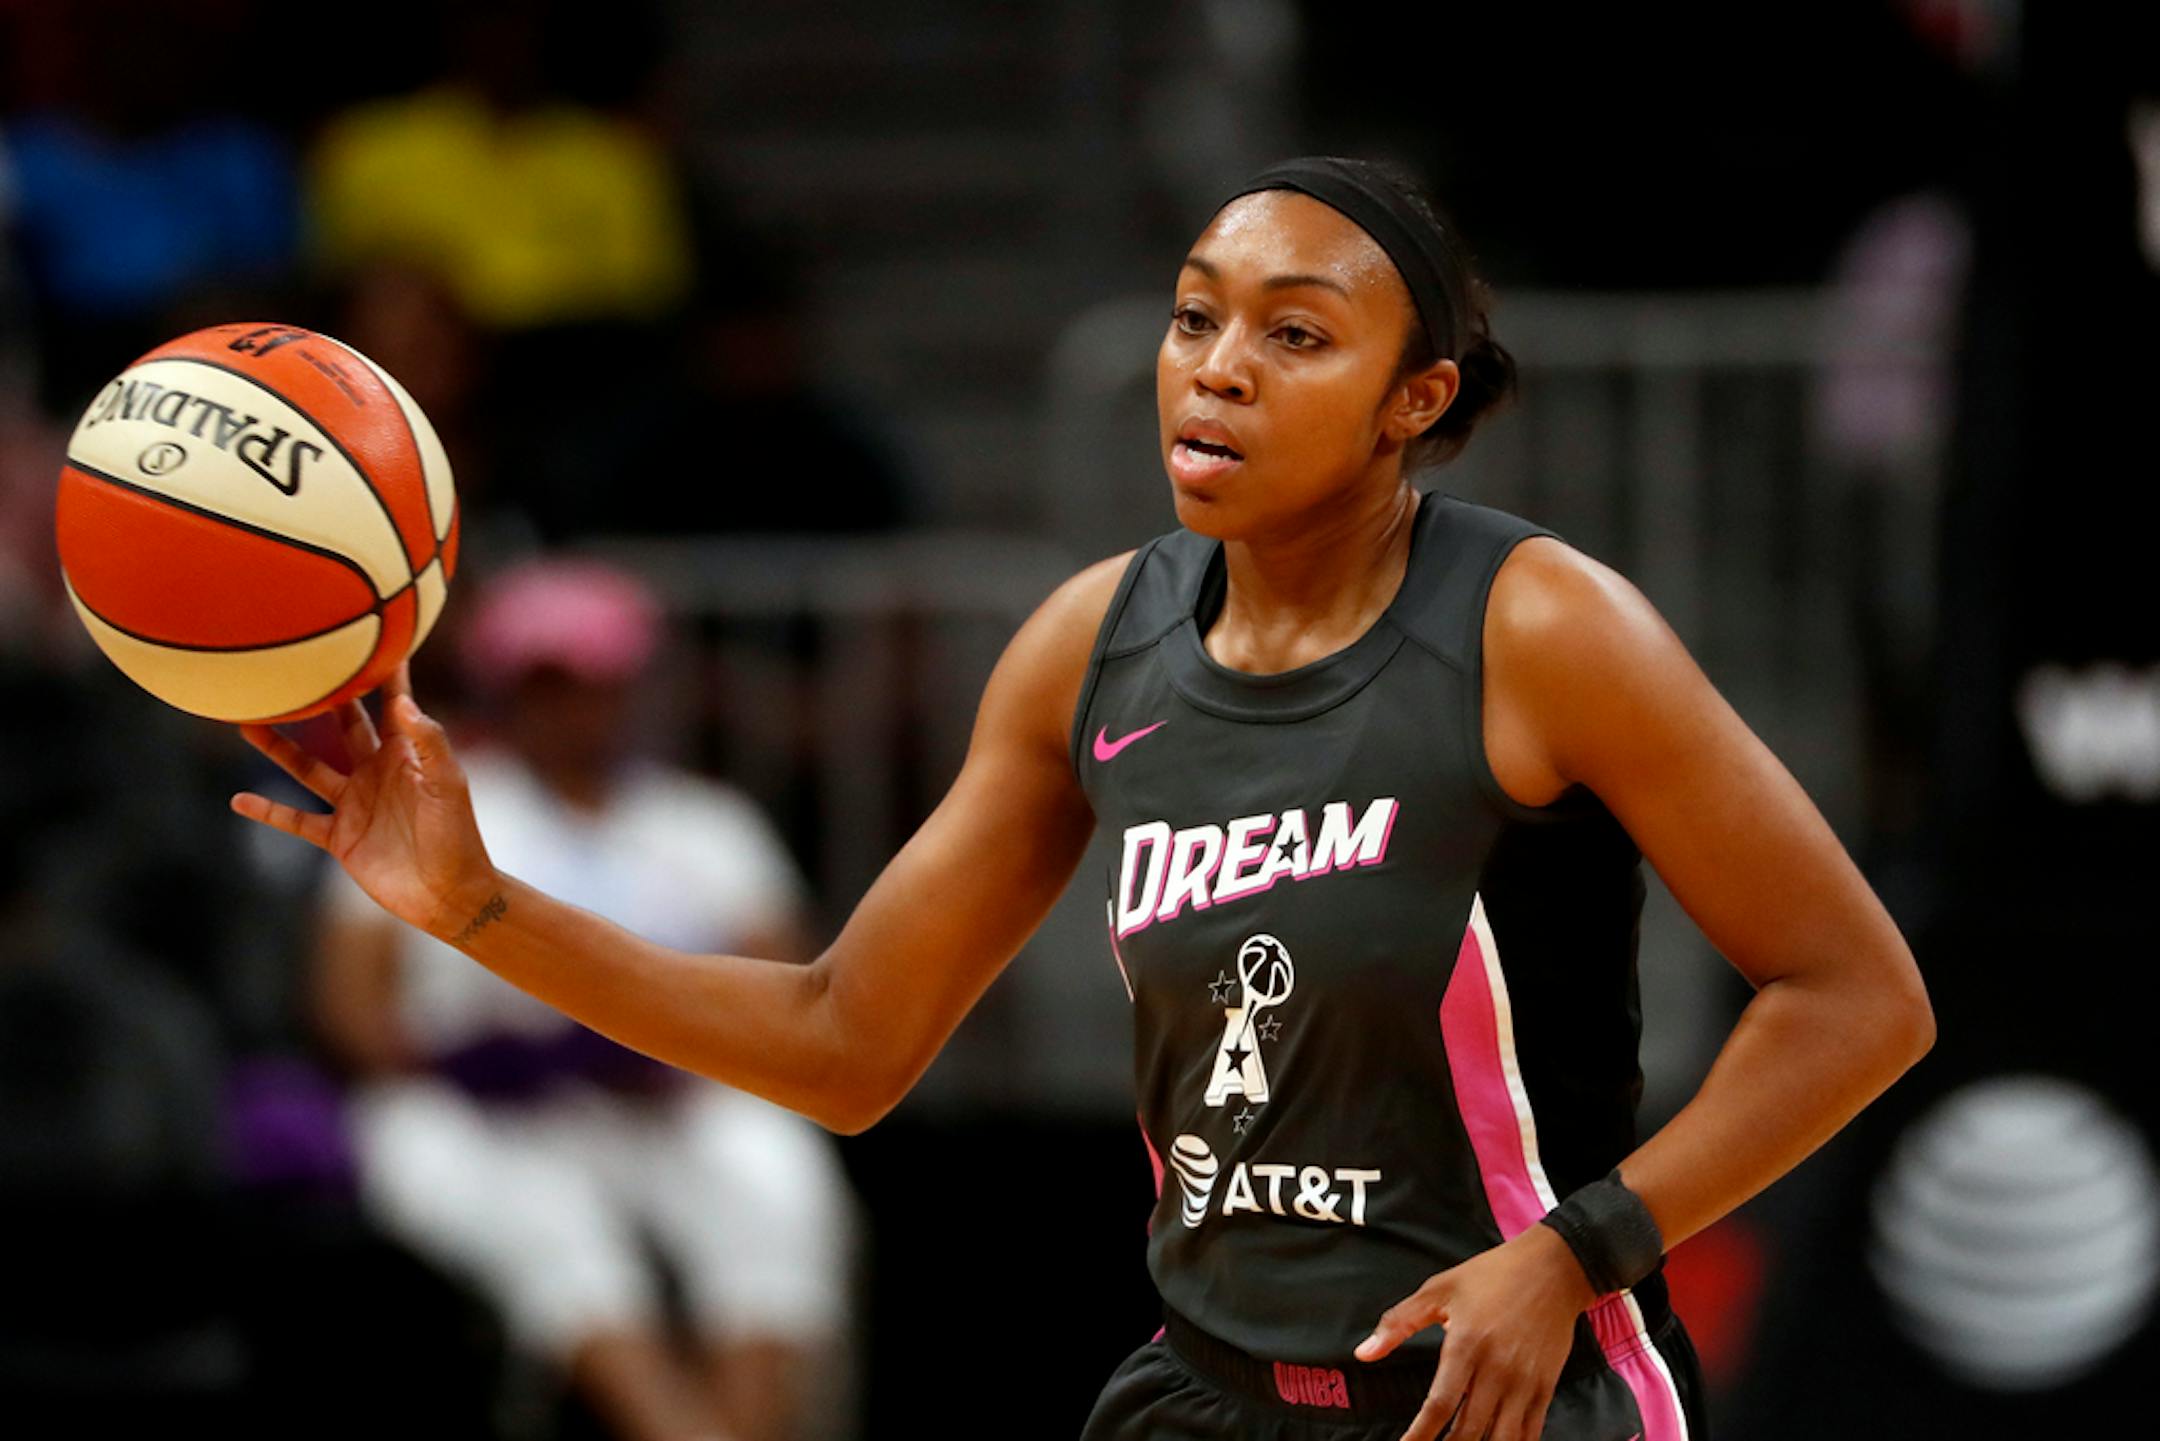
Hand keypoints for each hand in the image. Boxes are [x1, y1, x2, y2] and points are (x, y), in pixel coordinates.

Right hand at [232, 664, 498, 940]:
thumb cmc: (457, 835)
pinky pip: (296, 819)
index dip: (383, 670)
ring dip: (278, 747)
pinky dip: (268, 811)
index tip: (369, 630)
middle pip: (340, 724)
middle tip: (289, 665)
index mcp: (406, 752)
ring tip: (245, 721)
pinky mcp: (338, 836)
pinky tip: (237, 799)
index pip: (392, 701)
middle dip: (319, 697)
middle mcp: (375, 770)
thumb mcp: (446, 784)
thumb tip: (402, 701)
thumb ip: (427, 742)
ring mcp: (354, 802)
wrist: (449, 894)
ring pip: (307, 766)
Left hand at [1356, 1224, 1596, 1440]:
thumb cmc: (1492, 1276)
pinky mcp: (1545, 1386)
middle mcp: (1497, 1369)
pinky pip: (1530, 1432)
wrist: (1554, 1268)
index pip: (1439, 1405)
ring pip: (1501, 1438)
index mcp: (1466, 1344)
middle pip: (1469, 1430)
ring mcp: (1525, 1381)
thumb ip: (1399, 1323)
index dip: (1420, 1435)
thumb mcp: (1439, 1289)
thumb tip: (1364, 1353)